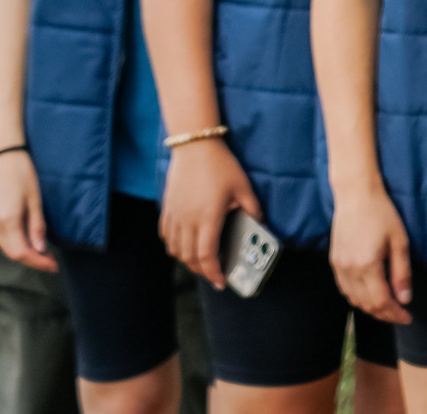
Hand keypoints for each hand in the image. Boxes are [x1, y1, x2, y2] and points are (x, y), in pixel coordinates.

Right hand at [0, 148, 58, 271]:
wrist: (4, 157)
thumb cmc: (23, 174)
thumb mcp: (35, 200)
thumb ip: (37, 226)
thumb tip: (40, 250)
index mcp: (6, 220)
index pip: (21, 252)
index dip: (37, 262)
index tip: (53, 265)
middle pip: (11, 253)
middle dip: (32, 260)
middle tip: (51, 261)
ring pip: (5, 247)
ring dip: (23, 253)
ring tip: (43, 252)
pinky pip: (1, 238)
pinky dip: (15, 243)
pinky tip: (29, 240)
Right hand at [161, 139, 258, 286]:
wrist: (194, 146)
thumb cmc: (220, 165)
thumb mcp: (243, 186)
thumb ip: (252, 208)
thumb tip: (259, 223)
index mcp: (208, 218)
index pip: (207, 257)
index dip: (214, 273)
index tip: (221, 281)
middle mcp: (188, 220)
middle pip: (189, 258)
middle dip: (202, 271)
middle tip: (214, 274)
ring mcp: (175, 215)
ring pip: (176, 250)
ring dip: (187, 260)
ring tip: (201, 261)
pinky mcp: (167, 209)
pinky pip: (166, 236)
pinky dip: (175, 246)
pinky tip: (185, 244)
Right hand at [329, 178, 415, 324]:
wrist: (356, 195)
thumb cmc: (381, 214)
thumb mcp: (399, 242)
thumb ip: (402, 273)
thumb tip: (404, 299)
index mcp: (367, 265)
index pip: (381, 302)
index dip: (395, 314)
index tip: (408, 317)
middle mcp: (349, 270)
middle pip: (366, 305)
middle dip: (385, 315)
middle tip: (400, 315)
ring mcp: (339, 267)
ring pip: (354, 300)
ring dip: (371, 308)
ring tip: (388, 307)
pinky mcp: (334, 262)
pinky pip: (345, 289)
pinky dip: (358, 298)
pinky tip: (370, 295)